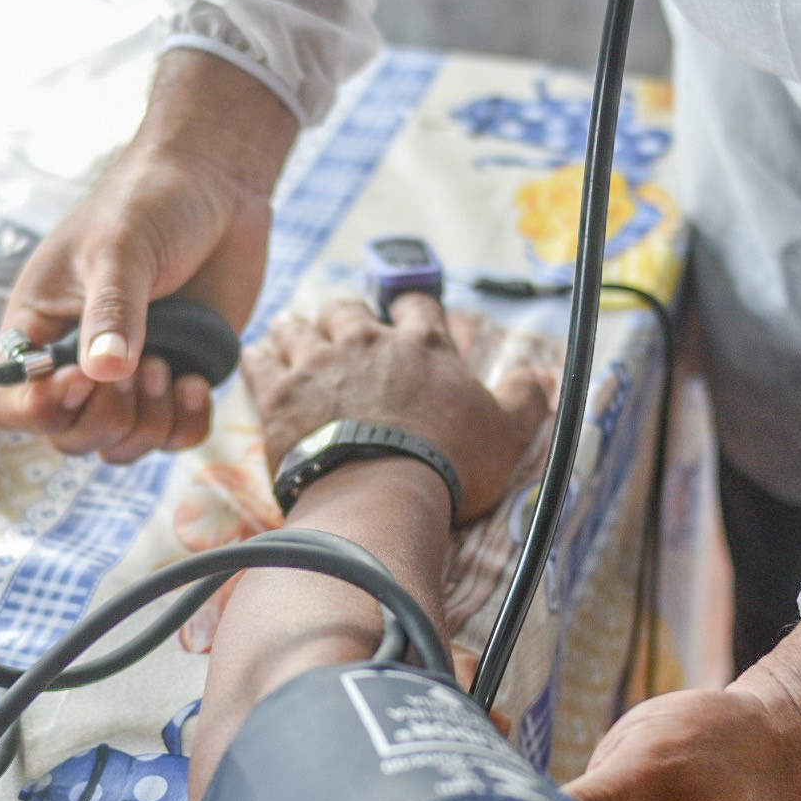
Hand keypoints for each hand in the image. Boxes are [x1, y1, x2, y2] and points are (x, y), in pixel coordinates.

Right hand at [0, 50, 297, 462]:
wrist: (215, 183)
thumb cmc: (149, 202)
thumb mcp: (119, 249)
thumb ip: (111, 312)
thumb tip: (102, 374)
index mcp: (39, 330)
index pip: (7, 403)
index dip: (36, 411)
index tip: (80, 380)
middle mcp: (79, 363)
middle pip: (69, 438)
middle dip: (106, 418)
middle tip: (141, 365)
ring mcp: (130, 377)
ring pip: (122, 446)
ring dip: (148, 421)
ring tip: (169, 362)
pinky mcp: (178, 380)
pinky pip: (174, 437)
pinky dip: (187, 423)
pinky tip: (197, 379)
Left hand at [242, 293, 553, 523]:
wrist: (380, 495)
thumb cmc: (448, 467)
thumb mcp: (506, 435)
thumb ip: (525, 401)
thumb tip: (541, 379)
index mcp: (423, 347)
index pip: (417, 305)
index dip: (410, 308)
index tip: (405, 317)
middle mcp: (367, 342)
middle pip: (347, 308)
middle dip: (344, 317)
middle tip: (343, 335)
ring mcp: (319, 364)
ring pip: (299, 326)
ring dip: (298, 331)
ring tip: (296, 341)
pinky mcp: (279, 393)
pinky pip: (259, 358)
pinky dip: (260, 357)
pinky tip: (262, 363)